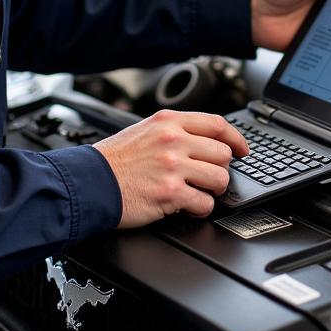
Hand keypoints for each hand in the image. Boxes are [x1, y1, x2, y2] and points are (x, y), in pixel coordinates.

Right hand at [94, 110, 248, 227]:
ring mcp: (172, 166)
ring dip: (213, 190)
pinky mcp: (170, 193)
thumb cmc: (113, 161)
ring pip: (219, 178)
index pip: (217, 124)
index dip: (236, 138)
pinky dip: (201, 208)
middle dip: (220, 168)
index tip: (242, 149)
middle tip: (209, 177)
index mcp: (168, 122)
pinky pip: (204, 203)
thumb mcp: (144, 130)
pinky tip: (188, 206)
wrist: (88, 183)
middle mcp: (173, 140)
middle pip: (222, 153)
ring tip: (199, 192)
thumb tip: (205, 140)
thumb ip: (174, 131)